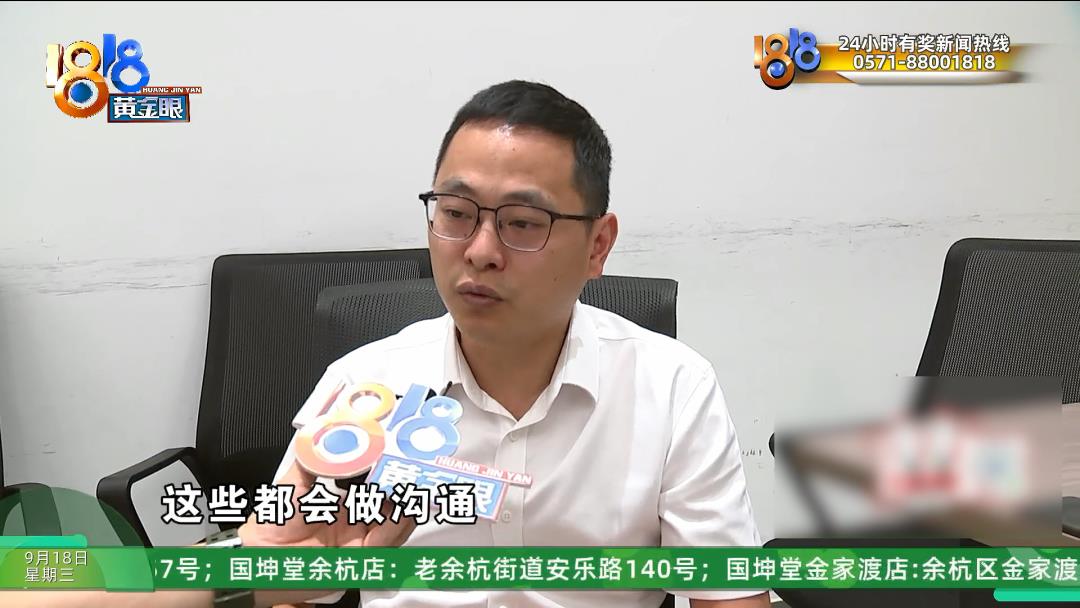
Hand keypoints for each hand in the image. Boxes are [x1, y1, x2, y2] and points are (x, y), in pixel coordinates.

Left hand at [238, 461, 415, 549]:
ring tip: (407, 496)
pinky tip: (390, 521)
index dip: (393, 471)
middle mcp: (357, 518)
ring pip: (397, 524)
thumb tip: (328, 436)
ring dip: (404, 510)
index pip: (379, 482)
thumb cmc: (272, 523)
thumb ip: (314, 460)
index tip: (403, 456)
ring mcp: (360, 538)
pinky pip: (385, 546)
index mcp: (345, 498)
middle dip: (407, 490)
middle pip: (394, 503)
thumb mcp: (293, 483)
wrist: (260, 558)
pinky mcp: (359, 559)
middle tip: (415, 476)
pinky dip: (391, 533)